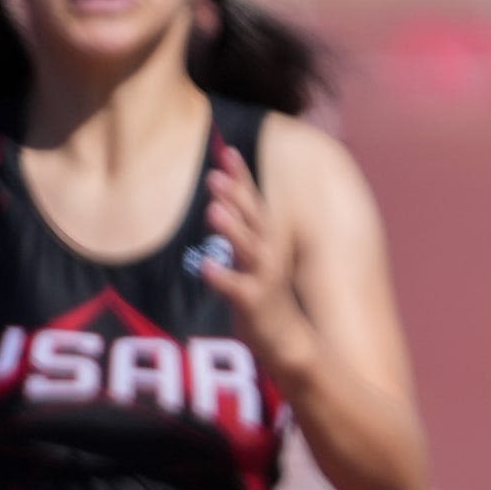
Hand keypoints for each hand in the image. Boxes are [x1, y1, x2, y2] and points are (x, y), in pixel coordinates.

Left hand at [197, 145, 314, 381]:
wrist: (286, 340)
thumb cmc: (264, 296)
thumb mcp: (252, 258)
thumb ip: (237, 231)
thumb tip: (218, 202)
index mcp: (264, 240)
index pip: (251, 201)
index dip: (240, 176)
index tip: (226, 149)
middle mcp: (267, 253)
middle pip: (251, 219)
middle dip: (234, 196)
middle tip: (214, 175)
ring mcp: (263, 277)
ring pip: (247, 249)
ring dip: (231, 229)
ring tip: (213, 211)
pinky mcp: (254, 303)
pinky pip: (236, 288)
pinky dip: (222, 277)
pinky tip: (204, 266)